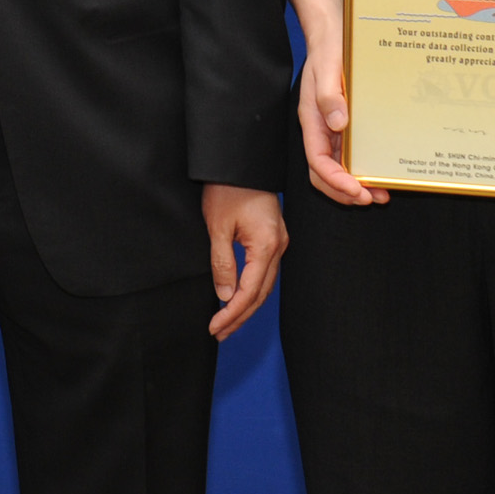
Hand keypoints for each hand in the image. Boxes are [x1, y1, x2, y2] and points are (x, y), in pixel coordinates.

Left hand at [204, 184, 286, 339]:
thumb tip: (224, 294)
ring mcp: (279, 242)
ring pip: (265, 284)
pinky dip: (252, 289)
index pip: (250, 291)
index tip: (215, 326)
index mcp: (267, 245)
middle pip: (261, 293)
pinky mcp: (273, 237)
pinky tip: (239, 297)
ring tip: (227, 323)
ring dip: (246, 305)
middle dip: (240, 316)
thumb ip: (222, 262)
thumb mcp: (217, 226)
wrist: (241, 160)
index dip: (232, 312)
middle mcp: (279, 246)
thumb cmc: (228, 188)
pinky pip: (265, 271)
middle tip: (219, 333)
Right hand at [295, 42, 381, 206]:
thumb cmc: (327, 50)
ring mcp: (332, 128)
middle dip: (344, 192)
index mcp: (311, 120)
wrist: (331, 33)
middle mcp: (321, 129)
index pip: (317, 161)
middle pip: (325, 173)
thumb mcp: (326, 69)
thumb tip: (338, 124)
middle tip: (370, 199)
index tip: (355, 190)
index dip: (335, 181)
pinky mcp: (345, 124)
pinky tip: (379, 172)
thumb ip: (328, 96)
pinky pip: (350, 154)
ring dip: (355, 185)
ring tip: (379, 195)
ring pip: (338, 167)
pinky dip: (362, 168)